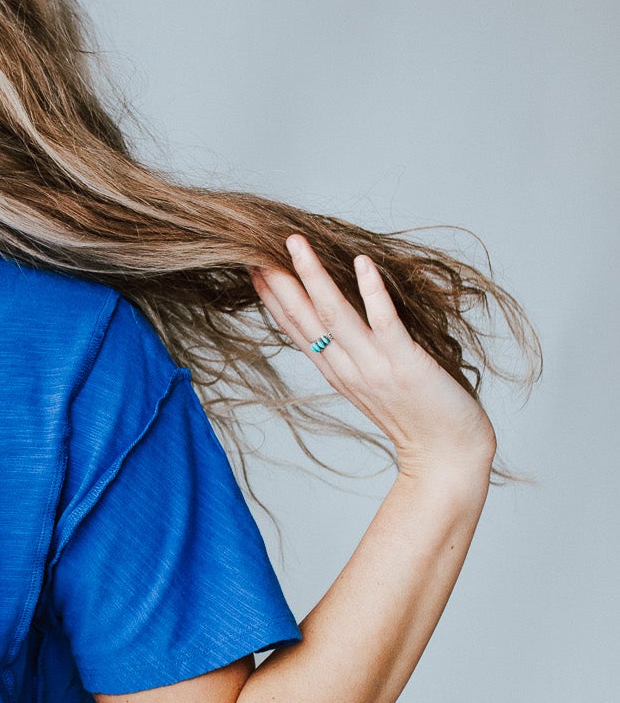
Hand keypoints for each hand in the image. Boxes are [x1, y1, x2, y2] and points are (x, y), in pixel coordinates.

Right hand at [251, 234, 495, 481]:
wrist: (447, 458)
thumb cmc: (421, 420)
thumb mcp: (376, 386)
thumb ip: (360, 356)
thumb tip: (357, 321)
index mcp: (338, 373)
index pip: (296, 330)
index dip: (273, 299)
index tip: (255, 268)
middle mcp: (348, 369)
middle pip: (304, 319)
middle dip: (279, 282)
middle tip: (256, 248)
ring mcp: (375, 366)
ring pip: (334, 315)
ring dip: (312, 277)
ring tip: (295, 244)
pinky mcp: (405, 364)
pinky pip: (384, 323)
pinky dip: (371, 292)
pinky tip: (361, 263)